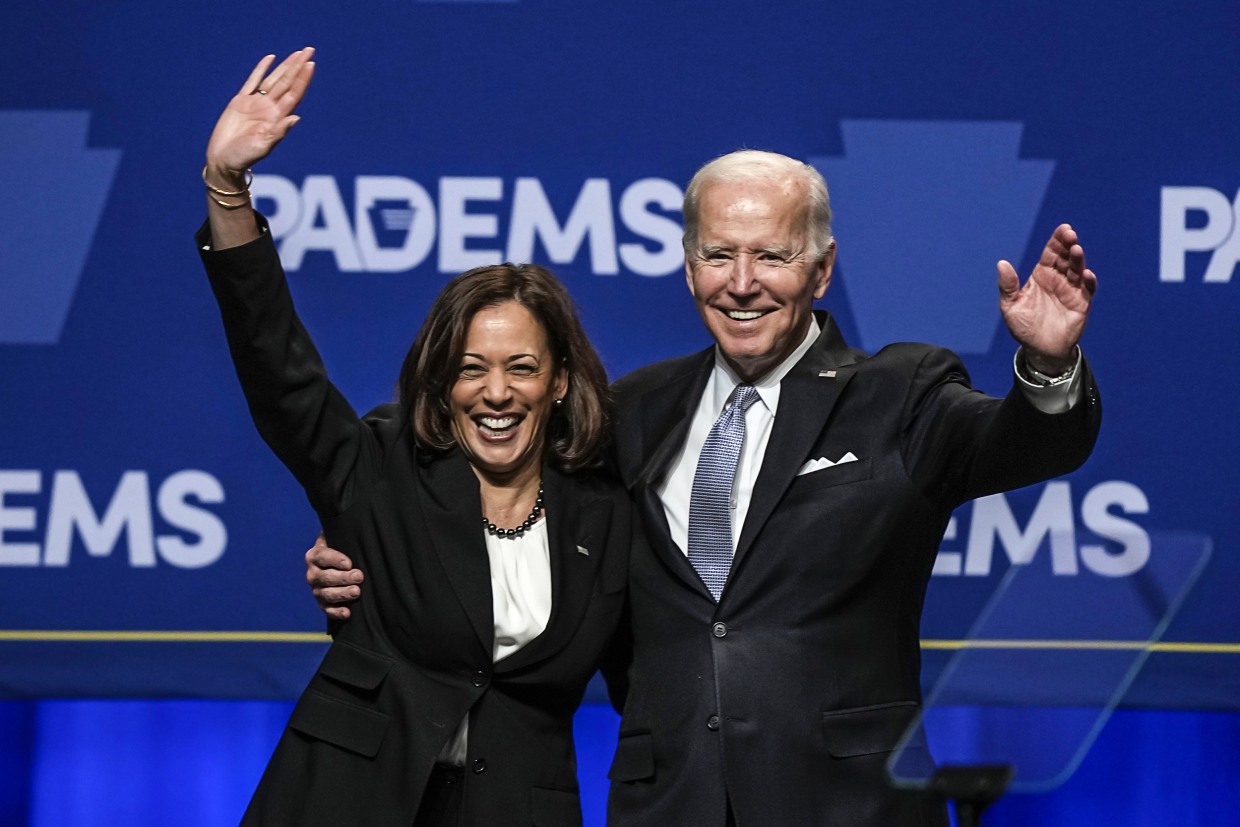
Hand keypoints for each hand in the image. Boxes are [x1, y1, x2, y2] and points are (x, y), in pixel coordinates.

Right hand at [204, 48, 315, 187]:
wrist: (224, 160)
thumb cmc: (244, 157)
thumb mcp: (263, 146)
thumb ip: (278, 132)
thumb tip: (296, 117)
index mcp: (277, 118)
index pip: (294, 94)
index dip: (302, 79)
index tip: (311, 64)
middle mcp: (269, 108)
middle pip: (287, 82)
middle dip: (298, 66)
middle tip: (310, 49)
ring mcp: (256, 104)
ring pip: (273, 79)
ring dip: (285, 66)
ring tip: (297, 53)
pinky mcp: (240, 101)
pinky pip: (252, 81)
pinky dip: (261, 69)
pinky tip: (270, 58)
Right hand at [305, 533, 363, 620]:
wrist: (341, 563)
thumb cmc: (344, 548)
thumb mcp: (342, 539)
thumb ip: (347, 536)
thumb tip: (362, 532)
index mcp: (315, 555)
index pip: (322, 557)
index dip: (334, 560)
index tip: (349, 563)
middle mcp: (313, 573)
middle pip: (325, 577)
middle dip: (343, 578)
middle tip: (359, 576)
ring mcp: (317, 590)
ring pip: (326, 594)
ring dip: (342, 594)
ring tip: (357, 591)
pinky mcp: (323, 603)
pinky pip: (327, 610)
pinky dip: (337, 612)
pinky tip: (348, 612)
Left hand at [997, 224, 1097, 373]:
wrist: (1039, 349)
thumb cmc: (1023, 327)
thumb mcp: (1011, 306)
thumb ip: (1008, 286)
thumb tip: (1001, 263)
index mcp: (1041, 276)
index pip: (1051, 254)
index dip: (1057, 241)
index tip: (1064, 228)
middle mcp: (1058, 279)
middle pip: (1066, 258)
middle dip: (1069, 245)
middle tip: (1070, 234)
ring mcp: (1071, 290)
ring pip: (1077, 270)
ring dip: (1078, 259)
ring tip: (1076, 249)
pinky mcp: (1081, 304)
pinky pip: (1087, 290)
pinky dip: (1088, 281)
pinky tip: (1086, 274)